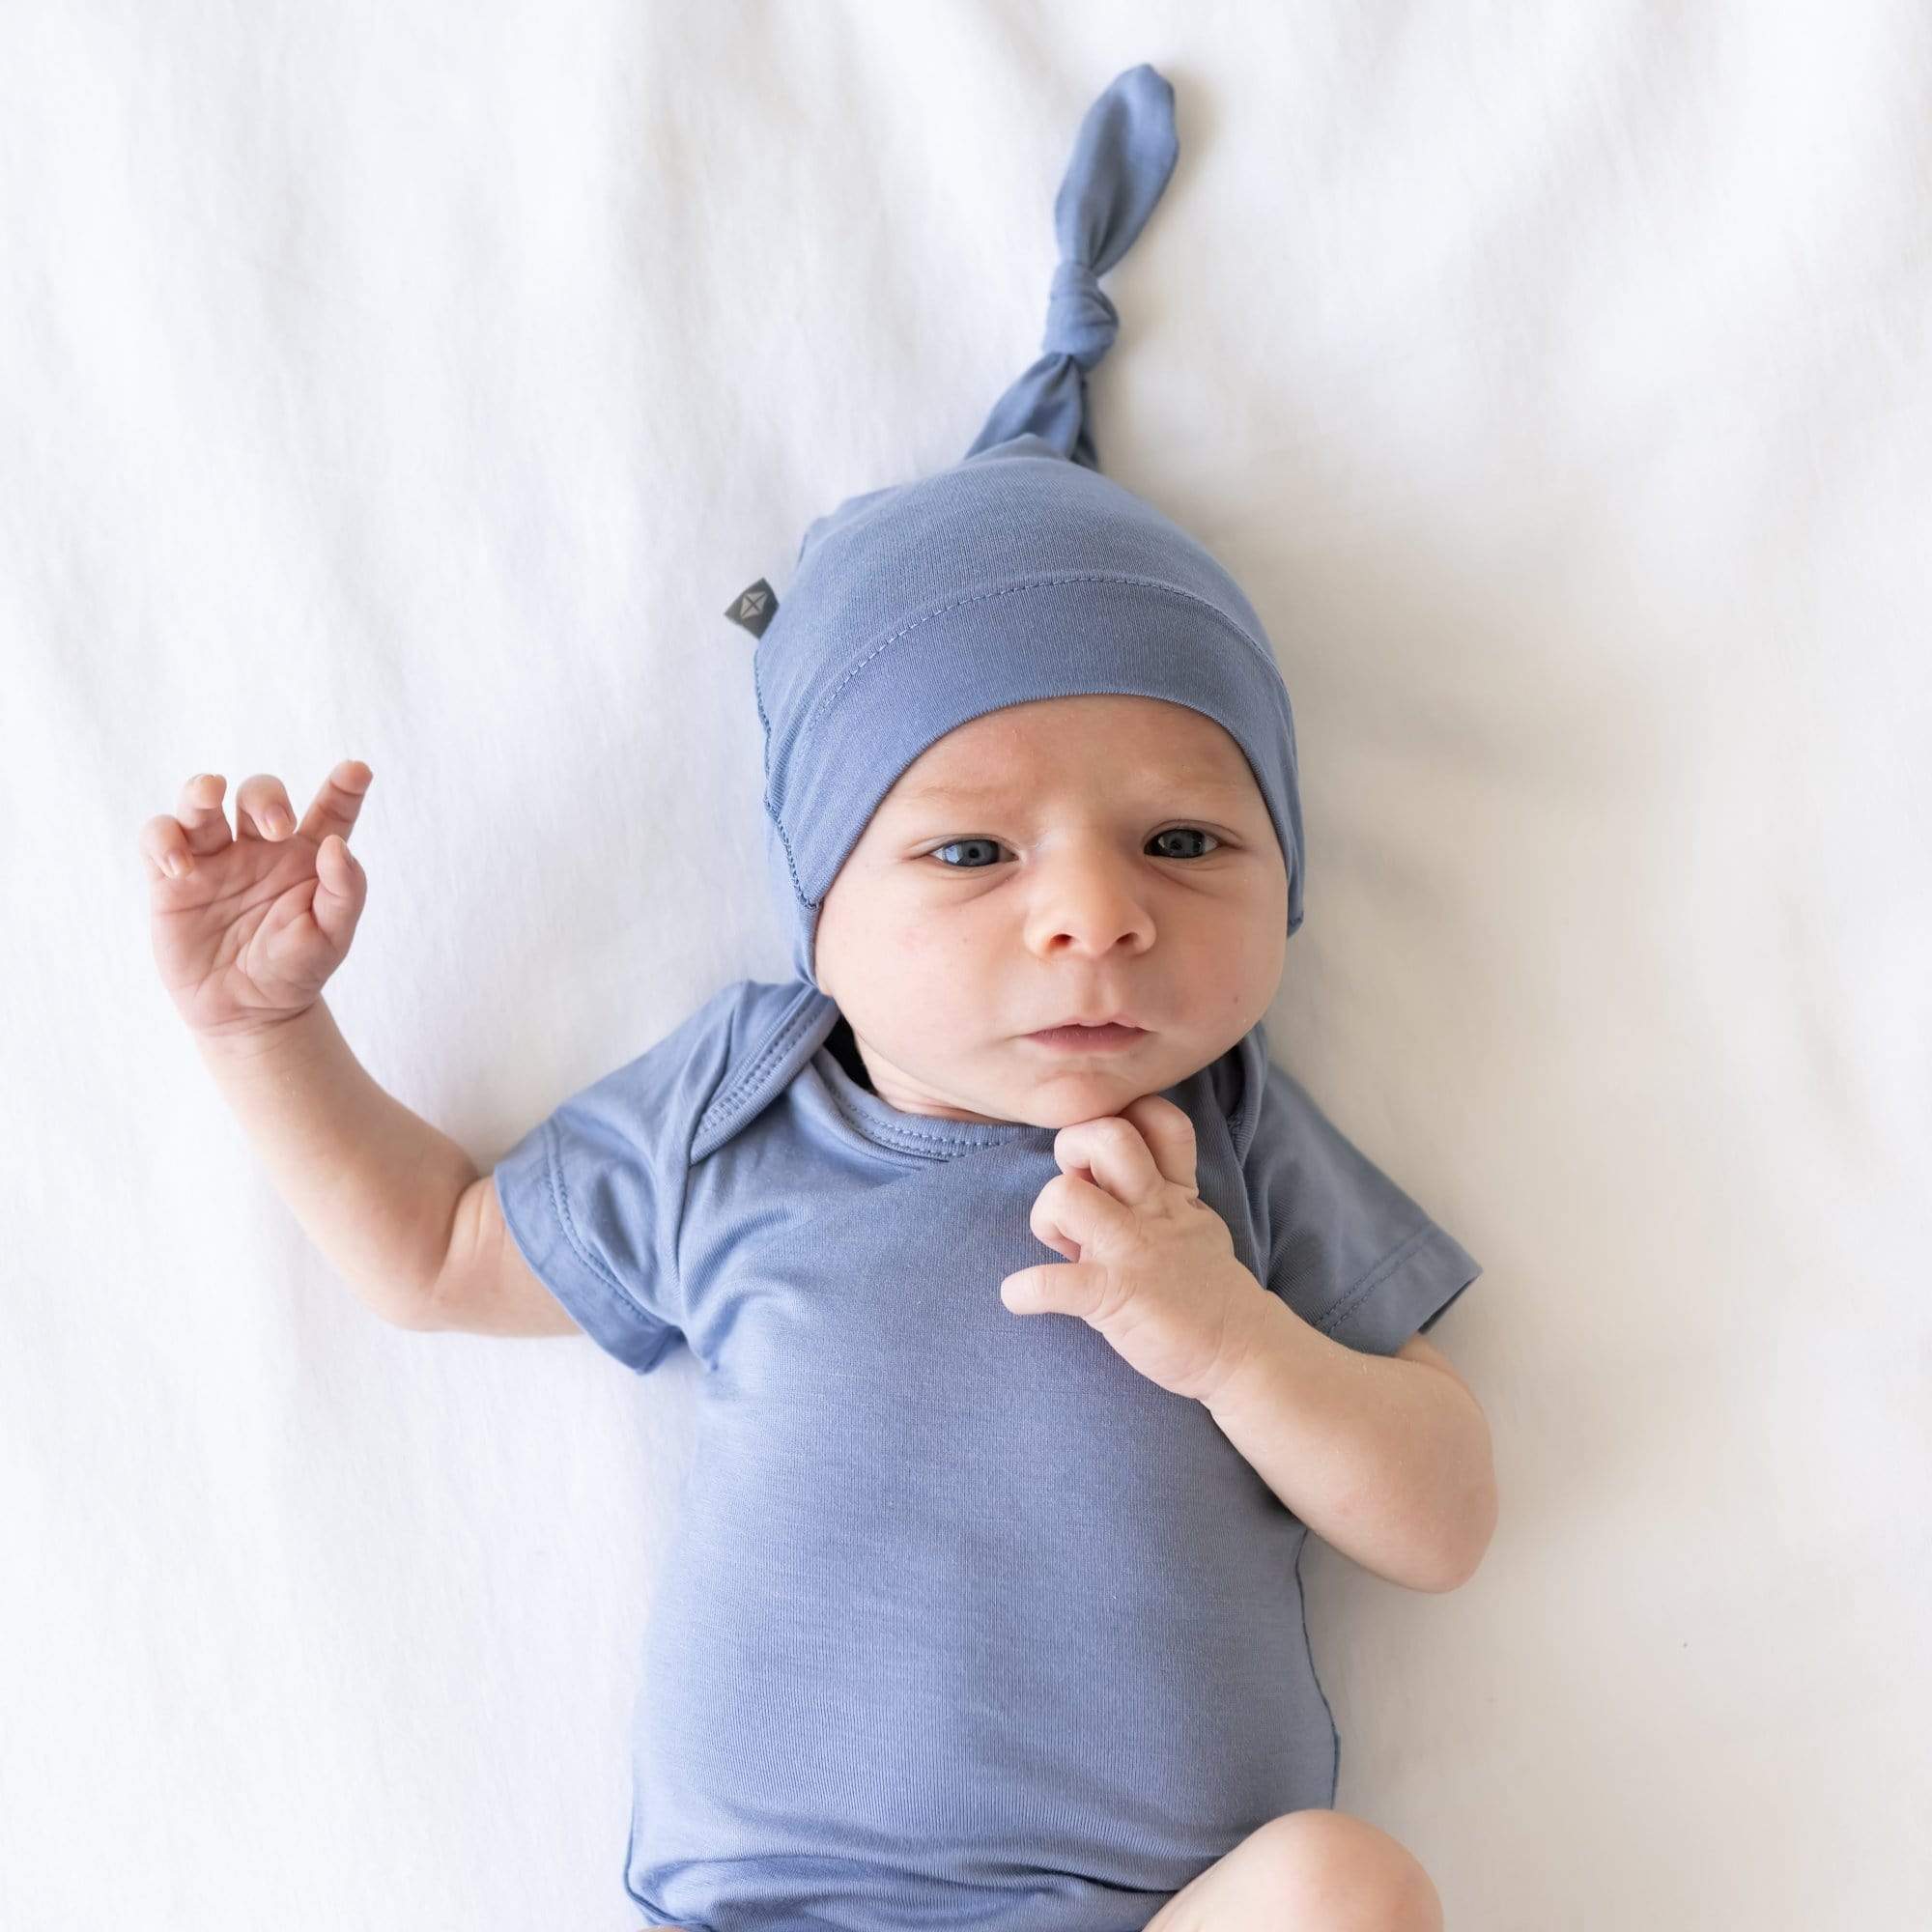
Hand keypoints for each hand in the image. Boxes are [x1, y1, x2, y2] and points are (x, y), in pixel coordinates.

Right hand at [138, 762, 373, 1040]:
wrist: (248, 1013)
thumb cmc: (296, 970)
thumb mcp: (332, 936)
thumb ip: (344, 889)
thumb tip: (336, 844)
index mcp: (306, 856)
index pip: (330, 810)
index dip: (344, 786)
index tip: (357, 771)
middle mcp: (260, 848)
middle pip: (258, 793)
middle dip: (266, 797)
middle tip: (277, 828)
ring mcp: (214, 859)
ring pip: (199, 800)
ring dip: (201, 788)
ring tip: (210, 796)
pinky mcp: (171, 879)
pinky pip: (158, 837)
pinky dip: (164, 840)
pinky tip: (182, 868)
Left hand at [999, 1094, 1272, 1403]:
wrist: (1238, 1351)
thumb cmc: (1205, 1287)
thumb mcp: (1194, 1221)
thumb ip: (1160, 1190)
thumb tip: (1104, 1174)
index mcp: (1170, 1191)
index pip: (1156, 1119)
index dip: (1121, 1119)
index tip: (1106, 1158)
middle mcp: (1152, 1209)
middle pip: (1108, 1136)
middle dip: (1071, 1148)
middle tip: (1073, 1191)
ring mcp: (1132, 1251)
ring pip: (1066, 1195)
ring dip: (1045, 1216)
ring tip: (1060, 1246)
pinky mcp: (1115, 1296)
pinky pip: (1052, 1283)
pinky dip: (1024, 1290)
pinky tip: (1021, 1298)